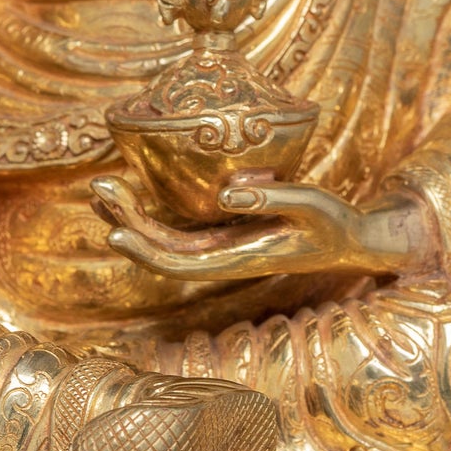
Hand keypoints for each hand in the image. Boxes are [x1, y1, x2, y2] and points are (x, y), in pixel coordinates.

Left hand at [93, 174, 435, 281]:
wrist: (350, 240)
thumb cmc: (333, 223)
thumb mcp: (310, 204)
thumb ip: (270, 198)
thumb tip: (225, 194)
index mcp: (239, 259)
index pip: (179, 263)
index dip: (144, 251)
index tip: (116, 230)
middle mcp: (223, 258)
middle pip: (162, 250)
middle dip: (128, 222)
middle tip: (101, 186)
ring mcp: (222, 247)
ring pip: (166, 240)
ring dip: (134, 217)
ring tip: (103, 188)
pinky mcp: (225, 234)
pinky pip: (179, 229)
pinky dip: (153, 214)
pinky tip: (133, 193)